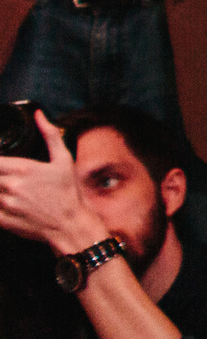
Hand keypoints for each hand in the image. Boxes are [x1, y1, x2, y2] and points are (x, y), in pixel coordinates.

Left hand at [0, 110, 110, 252]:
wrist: (69, 224)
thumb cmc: (68, 191)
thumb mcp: (64, 160)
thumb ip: (50, 135)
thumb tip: (38, 114)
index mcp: (24, 169)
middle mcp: (11, 186)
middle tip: (5, 175)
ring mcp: (5, 204)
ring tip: (4, 184)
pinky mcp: (3, 220)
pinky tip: (2, 198)